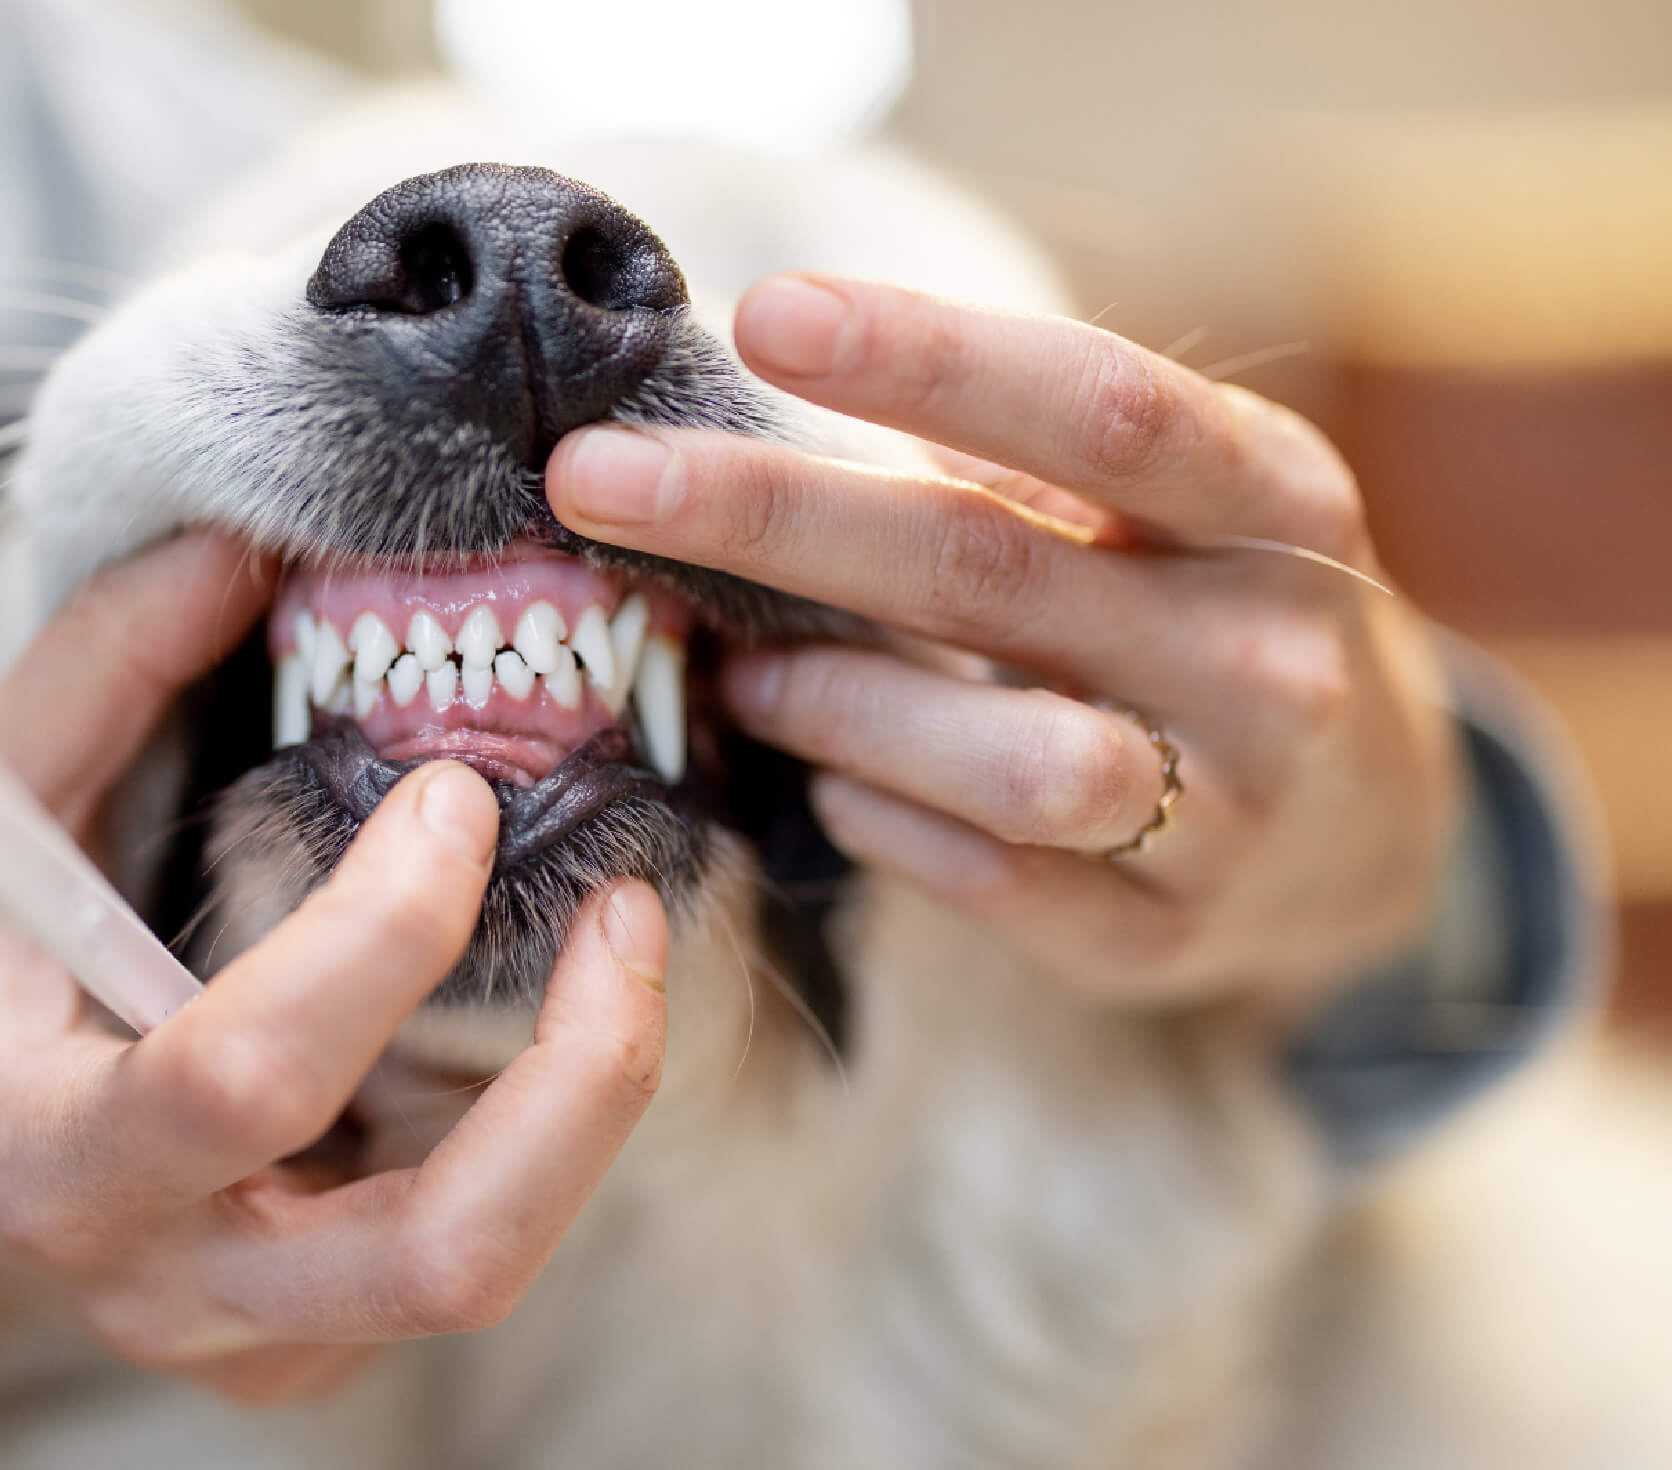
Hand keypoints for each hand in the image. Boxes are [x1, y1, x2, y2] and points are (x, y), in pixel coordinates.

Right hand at [0, 533, 668, 1468]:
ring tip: (620, 938)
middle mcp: (169, 1282)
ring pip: (488, 1267)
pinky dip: (537, 1127)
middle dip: (582, 1081)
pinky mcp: (315, 1347)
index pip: (244, 1079)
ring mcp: (256, 1340)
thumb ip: (98, 671)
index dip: (380, 933)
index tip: (451, 791)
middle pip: (442, 1256)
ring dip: (590, 1102)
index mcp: (50, 1156)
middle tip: (628, 910)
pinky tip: (528, 1007)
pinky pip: (466, 1252)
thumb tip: (245, 541)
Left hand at [546, 274, 1459, 1016]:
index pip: (1099, 409)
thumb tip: (779, 382)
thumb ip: (1019, 457)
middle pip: (988, 570)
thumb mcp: (1173, 509)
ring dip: (831, 704)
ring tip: (739, 671)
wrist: (1373, 830)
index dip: (929, 357)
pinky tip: (829, 783)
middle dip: (768, 517)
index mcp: (1278, 503)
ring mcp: (1229, 814)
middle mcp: (1271, 653)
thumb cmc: (1210, 615)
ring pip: (1002, 759)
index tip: (764, 315)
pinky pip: (985, 880)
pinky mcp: (1161, 939)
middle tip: (595, 480)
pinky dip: (876, 820)